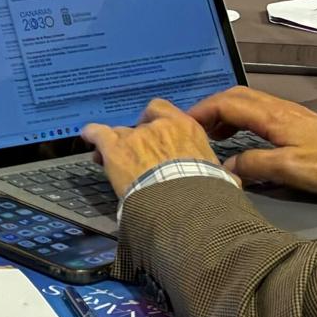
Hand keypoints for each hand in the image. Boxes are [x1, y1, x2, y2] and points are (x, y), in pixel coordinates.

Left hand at [80, 98, 219, 198]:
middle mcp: (159, 127)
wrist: (183, 206)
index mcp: (186, 128)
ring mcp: (135, 136)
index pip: (164, 110)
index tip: (153, 134)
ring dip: (116, 144)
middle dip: (137, 139)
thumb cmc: (206, 195)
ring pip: (119, 133)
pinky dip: (92, 134)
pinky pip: (98, 133)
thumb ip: (216, 172)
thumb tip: (229, 182)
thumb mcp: (220, 178)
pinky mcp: (115, 148)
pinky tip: (87, 137)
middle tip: (136, 156)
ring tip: (110, 157)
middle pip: (140, 126)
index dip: (155, 121)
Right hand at [188, 86, 316, 197]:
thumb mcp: (291, 169)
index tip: (182, 125)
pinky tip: (242, 139)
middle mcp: (280, 109)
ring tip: (213, 136)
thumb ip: (255, 165)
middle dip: (210, 109)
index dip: (201, 111)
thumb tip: (226, 165)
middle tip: (195, 130)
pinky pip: (260, 114)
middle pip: (236, 97)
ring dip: (226, 115)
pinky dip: (242, 121)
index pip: (227, 103)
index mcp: (273, 116)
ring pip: (248, 104)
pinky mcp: (299, 125)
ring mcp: (290, 115)